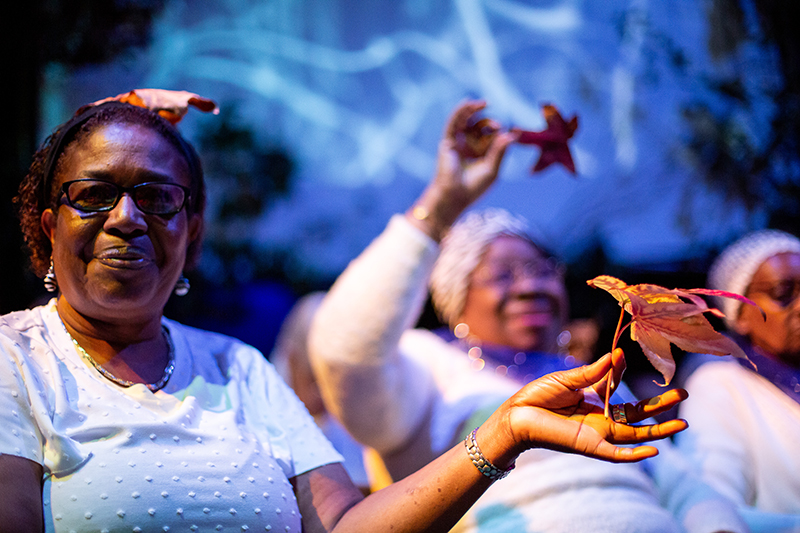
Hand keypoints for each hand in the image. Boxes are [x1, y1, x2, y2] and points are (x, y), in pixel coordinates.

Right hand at [407, 100, 517, 240]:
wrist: (455, 197)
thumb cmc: (474, 188)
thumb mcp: (492, 169)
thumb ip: (500, 151)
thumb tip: (512, 135)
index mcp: (480, 154)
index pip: (490, 137)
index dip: (498, 132)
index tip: (509, 132)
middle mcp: (468, 146)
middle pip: (479, 127)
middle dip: (489, 124)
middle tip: (497, 126)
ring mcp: (457, 143)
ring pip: (466, 121)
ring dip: (474, 110)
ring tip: (484, 103)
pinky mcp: (447, 142)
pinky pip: (453, 123)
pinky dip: (460, 111)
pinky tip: (468, 103)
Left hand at [480, 349, 688, 465]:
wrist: (515, 414)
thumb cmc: (537, 396)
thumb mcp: (568, 379)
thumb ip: (594, 372)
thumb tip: (617, 355)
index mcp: (594, 403)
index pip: (618, 390)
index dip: (621, 373)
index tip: (620, 356)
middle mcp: (599, 420)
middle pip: (637, 416)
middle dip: (660, 406)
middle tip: (683, 394)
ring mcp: (597, 434)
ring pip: (635, 435)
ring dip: (659, 431)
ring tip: (682, 424)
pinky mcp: (589, 446)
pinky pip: (616, 454)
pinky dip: (634, 455)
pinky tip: (654, 451)